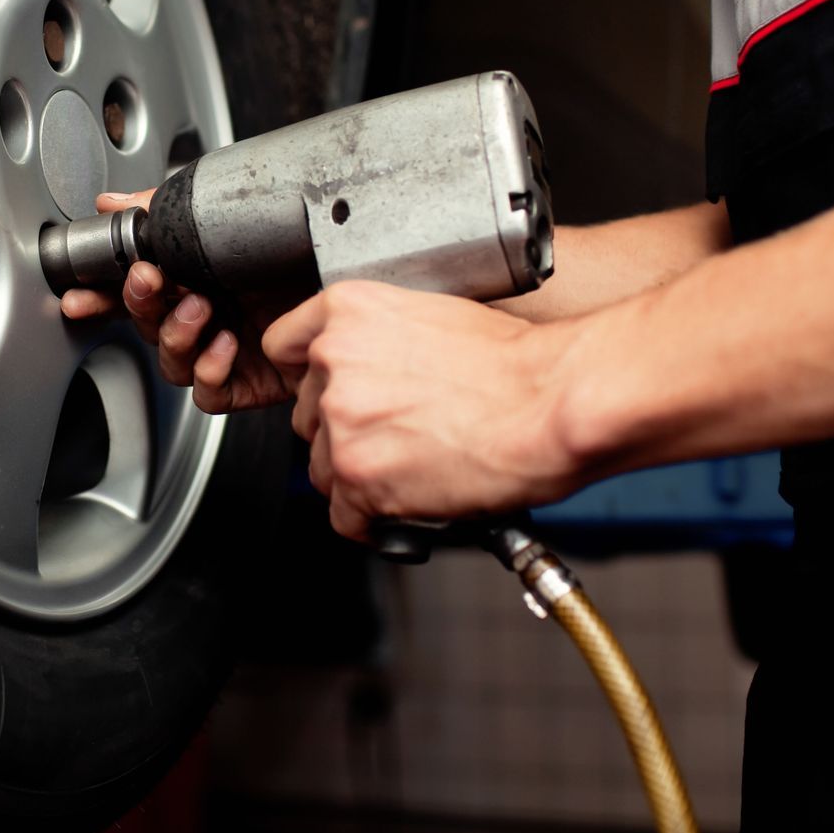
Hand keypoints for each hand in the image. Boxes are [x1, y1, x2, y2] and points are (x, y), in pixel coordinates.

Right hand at [59, 191, 292, 411]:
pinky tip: (226, 345)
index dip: (101, 294)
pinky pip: (207, 392)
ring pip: (170, 360)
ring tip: (200, 310)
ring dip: (176, 335)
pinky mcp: (249, 381)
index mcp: (196, 272)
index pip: (136, 287)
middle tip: (150, 280)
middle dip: (138, 303)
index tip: (79, 293)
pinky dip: (208, 370)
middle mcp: (208, 310)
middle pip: (147, 322)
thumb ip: (167, 209)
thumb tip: (114, 203)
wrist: (361, 270)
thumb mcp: (230, 217)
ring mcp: (226, 346)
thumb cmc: (305, 246)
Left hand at [260, 280, 589, 541]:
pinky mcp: (359, 478)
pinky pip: (344, 516)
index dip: (309, 377)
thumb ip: (380, 340)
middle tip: (398, 437)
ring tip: (415, 471)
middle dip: (345, 432)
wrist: (552, 402)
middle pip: (308, 415)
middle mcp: (333, 362)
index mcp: (347, 311)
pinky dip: (375, 521)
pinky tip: (412, 504)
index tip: (328, 392)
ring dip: (361, 478)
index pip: (282, 347)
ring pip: (323, 468)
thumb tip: (366, 371)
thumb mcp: (433, 317)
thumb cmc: (516, 364)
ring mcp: (342, 421)